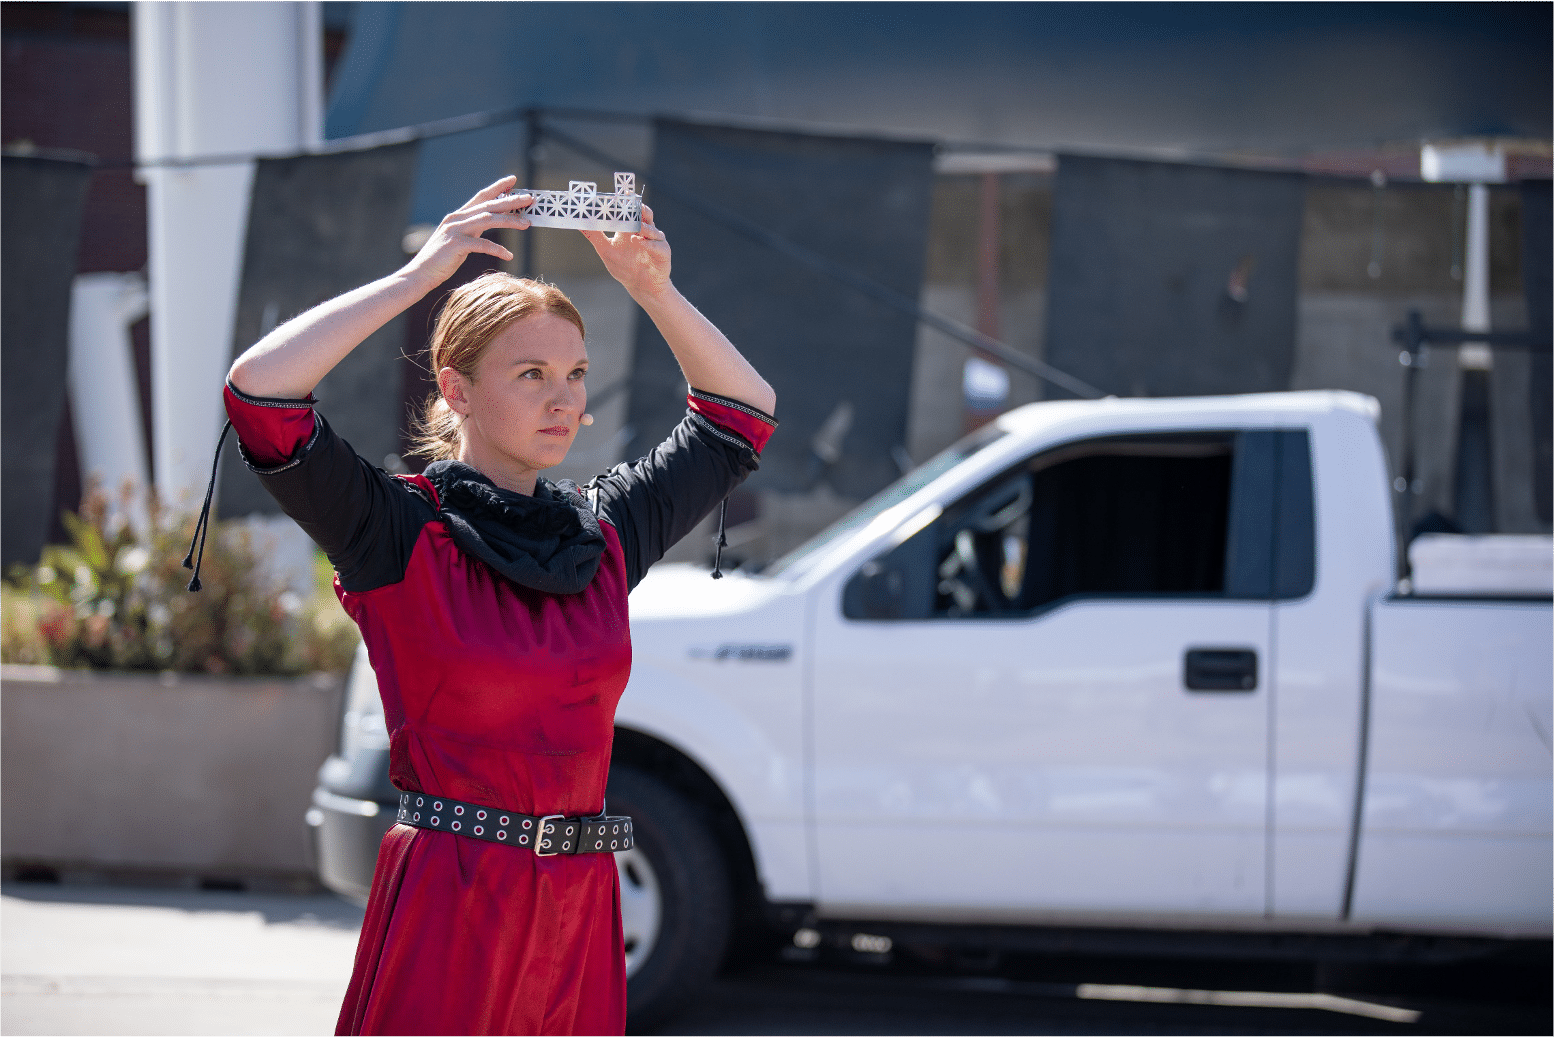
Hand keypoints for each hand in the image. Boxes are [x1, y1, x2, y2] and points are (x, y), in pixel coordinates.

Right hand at [401, 177, 531, 290]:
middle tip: (530, 199)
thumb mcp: (459, 238)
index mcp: (458, 216)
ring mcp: (455, 230)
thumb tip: (490, 221)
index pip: (481, 196)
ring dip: (509, 220)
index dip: (497, 188)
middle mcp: (457, 219)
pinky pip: (482, 245)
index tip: (513, 180)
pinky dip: (497, 249)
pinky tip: (509, 255)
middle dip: (511, 201)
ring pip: (488, 220)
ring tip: (527, 223)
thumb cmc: (441, 259)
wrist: (420, 273)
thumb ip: (472, 229)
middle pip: (489, 206)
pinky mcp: (456, 245)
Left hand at [581, 204, 671, 300]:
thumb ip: (594, 235)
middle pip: (645, 214)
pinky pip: (657, 246)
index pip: (629, 210)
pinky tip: (638, 241)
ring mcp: (655, 241)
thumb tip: (578, 223)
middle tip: (632, 202)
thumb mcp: (605, 250)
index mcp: (631, 227)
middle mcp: (645, 231)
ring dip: (643, 226)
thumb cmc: (624, 267)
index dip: (625, 202)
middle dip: (639, 208)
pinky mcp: (663, 252)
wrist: (640, 286)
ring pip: (652, 229)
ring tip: (635, 226)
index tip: (619, 194)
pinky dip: (648, 243)